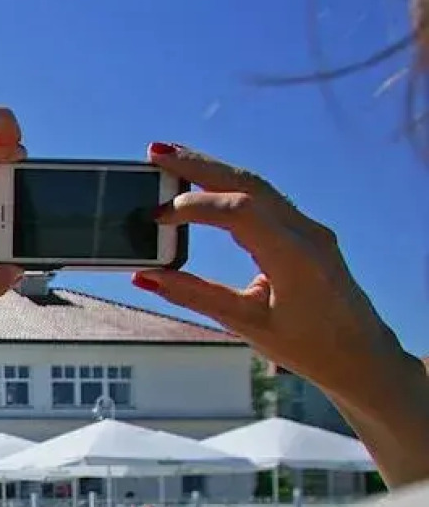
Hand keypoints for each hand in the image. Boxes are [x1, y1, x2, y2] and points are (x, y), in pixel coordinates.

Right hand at [132, 143, 420, 413]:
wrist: (359, 353)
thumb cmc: (307, 345)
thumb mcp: (246, 324)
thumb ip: (196, 296)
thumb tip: (147, 277)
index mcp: (295, 258)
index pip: (240, 212)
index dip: (195, 207)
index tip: (156, 215)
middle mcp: (306, 233)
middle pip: (248, 184)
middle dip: (200, 166)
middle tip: (155, 153)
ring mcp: (309, 228)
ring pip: (257, 186)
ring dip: (214, 170)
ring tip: (172, 158)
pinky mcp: (305, 231)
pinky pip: (265, 198)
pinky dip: (230, 186)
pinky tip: (205, 184)